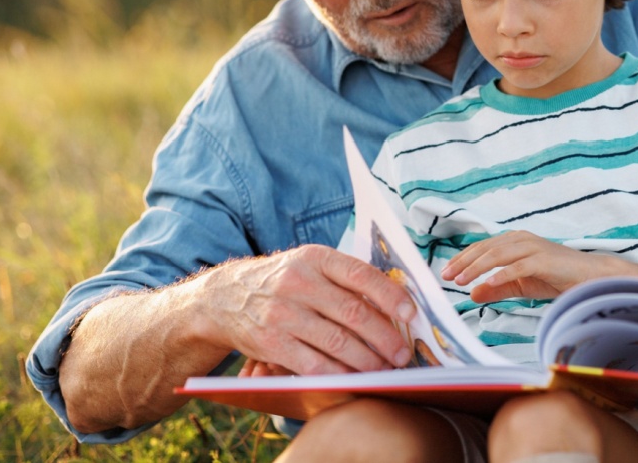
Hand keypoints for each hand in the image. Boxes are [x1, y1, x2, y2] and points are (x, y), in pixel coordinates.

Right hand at [200, 245, 416, 375]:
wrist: (226, 298)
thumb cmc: (283, 281)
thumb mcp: (310, 264)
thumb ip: (346, 278)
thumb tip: (396, 304)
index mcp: (315, 258)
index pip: (361, 275)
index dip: (390, 296)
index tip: (411, 314)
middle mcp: (298, 282)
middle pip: (353, 313)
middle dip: (385, 338)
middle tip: (403, 355)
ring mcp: (282, 313)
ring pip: (337, 342)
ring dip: (368, 361)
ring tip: (385, 371)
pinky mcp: (271, 342)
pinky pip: (315, 364)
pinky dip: (340, 375)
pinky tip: (355, 379)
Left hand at [440, 231, 611, 302]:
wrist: (588, 277)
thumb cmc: (555, 278)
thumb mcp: (520, 285)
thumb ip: (497, 288)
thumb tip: (472, 293)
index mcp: (514, 241)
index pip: (482, 247)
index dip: (463, 259)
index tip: (446, 271)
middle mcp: (521, 240)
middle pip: (486, 249)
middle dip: (464, 263)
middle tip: (446, 276)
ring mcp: (533, 248)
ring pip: (498, 256)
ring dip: (477, 268)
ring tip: (461, 280)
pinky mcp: (543, 260)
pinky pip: (519, 267)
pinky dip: (502, 274)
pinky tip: (489, 283)